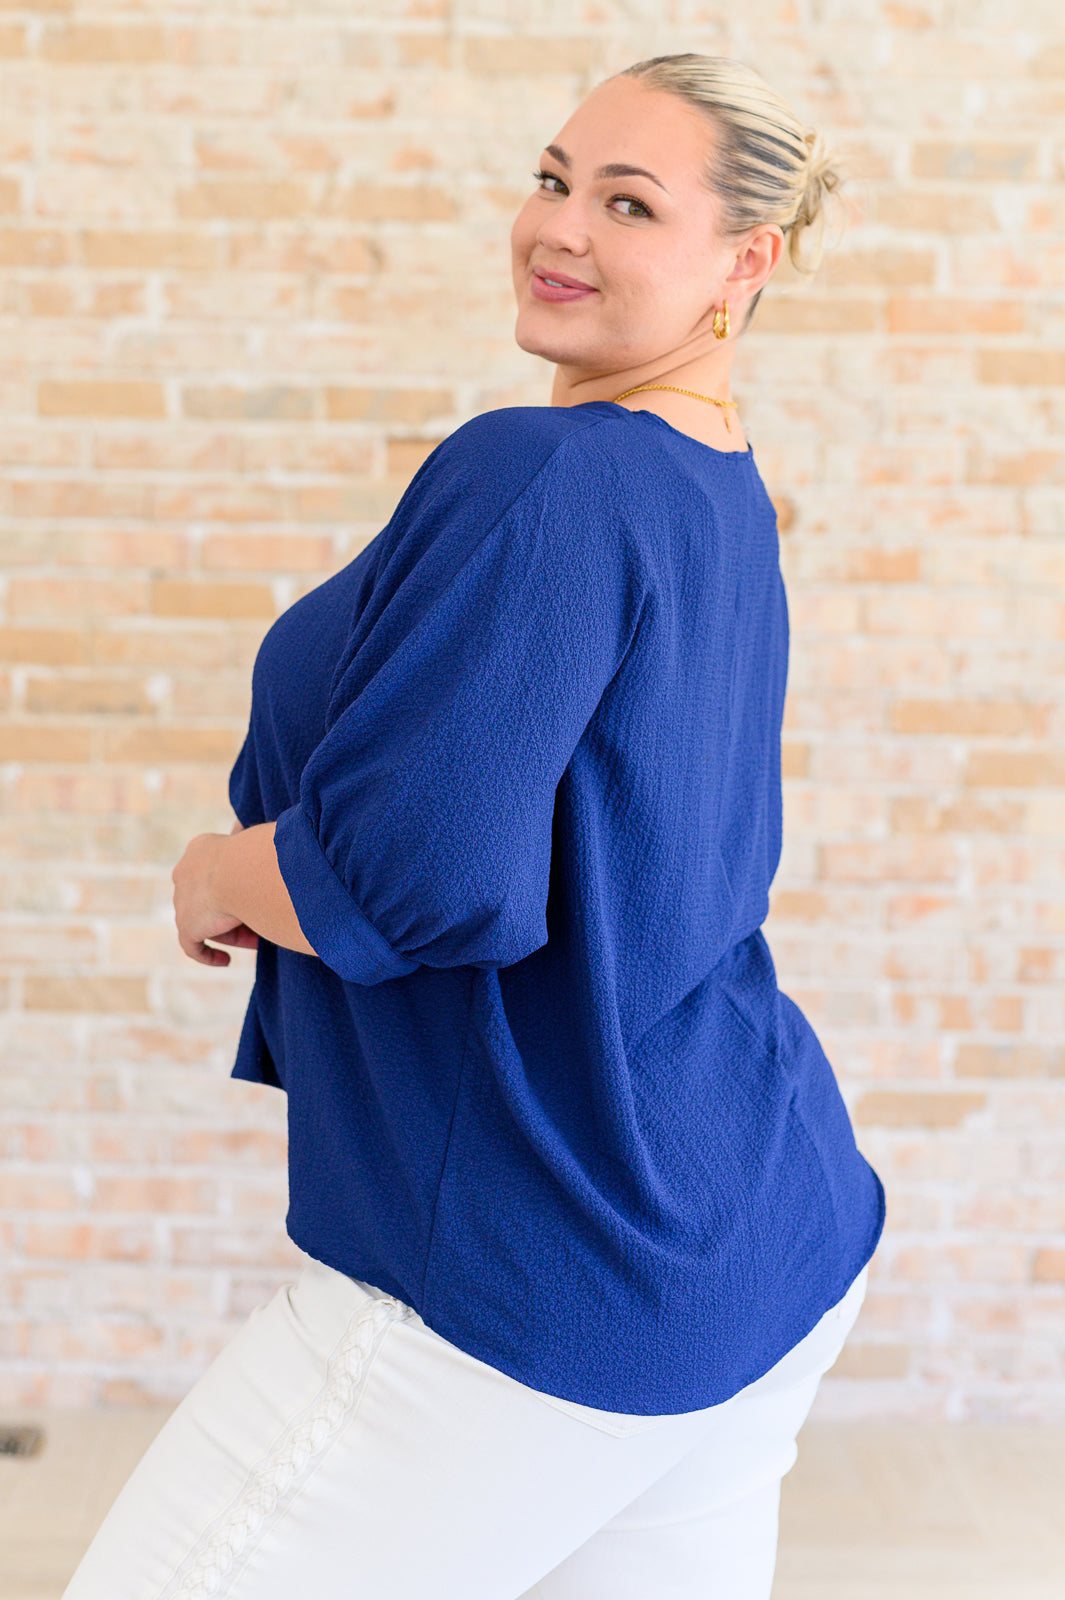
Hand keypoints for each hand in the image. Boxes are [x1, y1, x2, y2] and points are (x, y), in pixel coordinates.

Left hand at [171, 831, 259, 966]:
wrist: (244, 870)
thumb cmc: (260, 854)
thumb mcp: (256, 838)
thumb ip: (253, 840)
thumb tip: (258, 832)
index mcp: (200, 849)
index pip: (215, 871)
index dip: (237, 886)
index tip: (257, 896)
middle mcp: (185, 873)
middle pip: (209, 898)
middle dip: (234, 910)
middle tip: (261, 919)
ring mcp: (183, 901)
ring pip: (205, 921)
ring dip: (229, 932)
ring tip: (256, 939)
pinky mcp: (187, 926)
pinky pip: (192, 946)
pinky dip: (207, 955)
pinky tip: (226, 960)